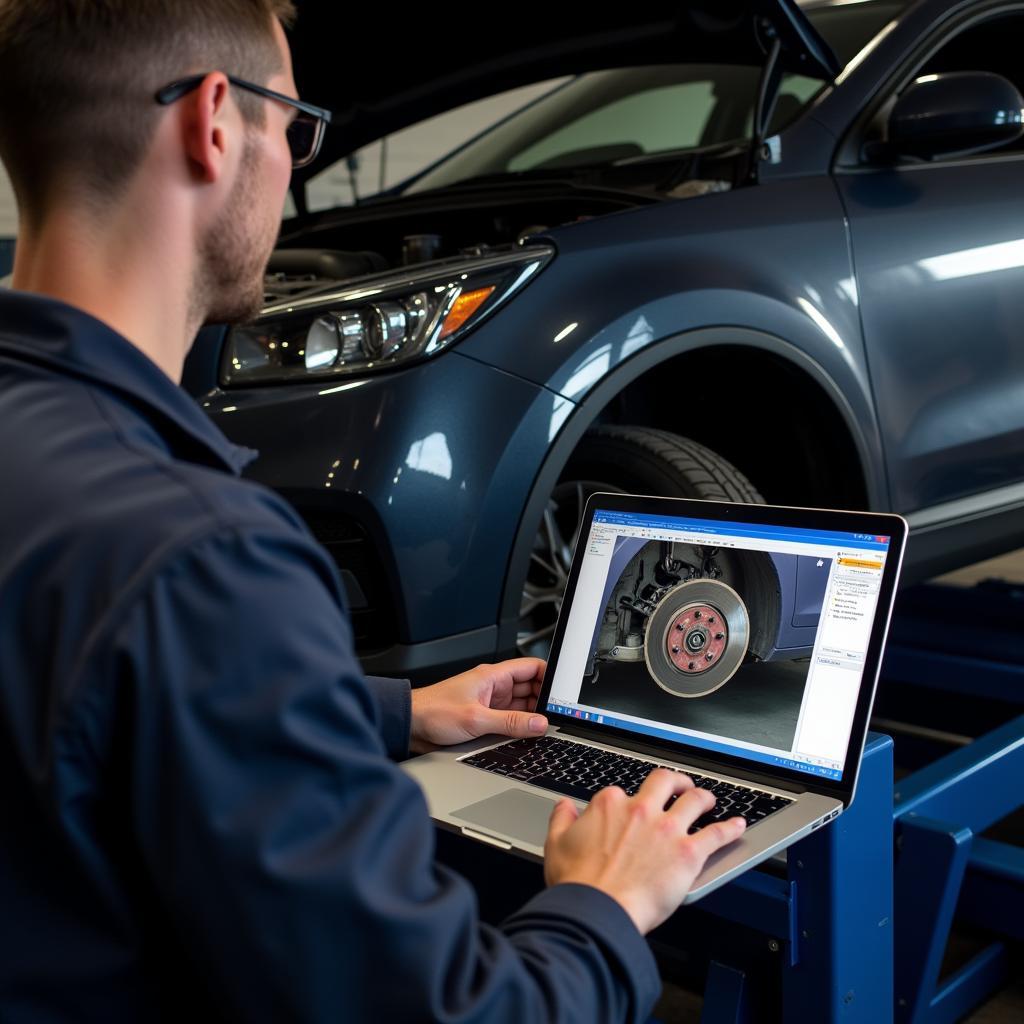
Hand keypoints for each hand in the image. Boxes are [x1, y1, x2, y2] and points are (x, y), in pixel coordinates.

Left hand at [409, 658, 547, 753]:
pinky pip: (510, 719)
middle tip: (556, 715)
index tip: (562, 692)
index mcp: (493, 676)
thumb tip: (538, 723)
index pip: (531, 668)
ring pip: (521, 706)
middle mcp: (494, 687)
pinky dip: (520, 726)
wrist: (409, 725)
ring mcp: (490, 703)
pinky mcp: (485, 718)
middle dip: (544, 700)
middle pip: (530, 688)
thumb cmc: (433, 711)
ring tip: (544, 727)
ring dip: (532, 715)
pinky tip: (526, 734)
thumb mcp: (476, 719)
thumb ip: (510, 723)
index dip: (549, 677)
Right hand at [544, 768, 745, 933]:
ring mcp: (666, 830)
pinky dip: (730, 828)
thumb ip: (561, 820)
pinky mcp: (688, 853)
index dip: (626, 802)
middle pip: (664, 781)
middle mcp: (640, 809)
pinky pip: (716, 834)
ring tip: (709, 800)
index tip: (628, 812)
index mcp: (609, 805)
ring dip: (704, 797)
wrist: (598, 910)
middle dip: (675, 781)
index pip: (621, 792)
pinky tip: (737, 825)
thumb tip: (564, 807)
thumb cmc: (578, 884)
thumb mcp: (556, 845)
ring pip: (694, 800)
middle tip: (679, 787)